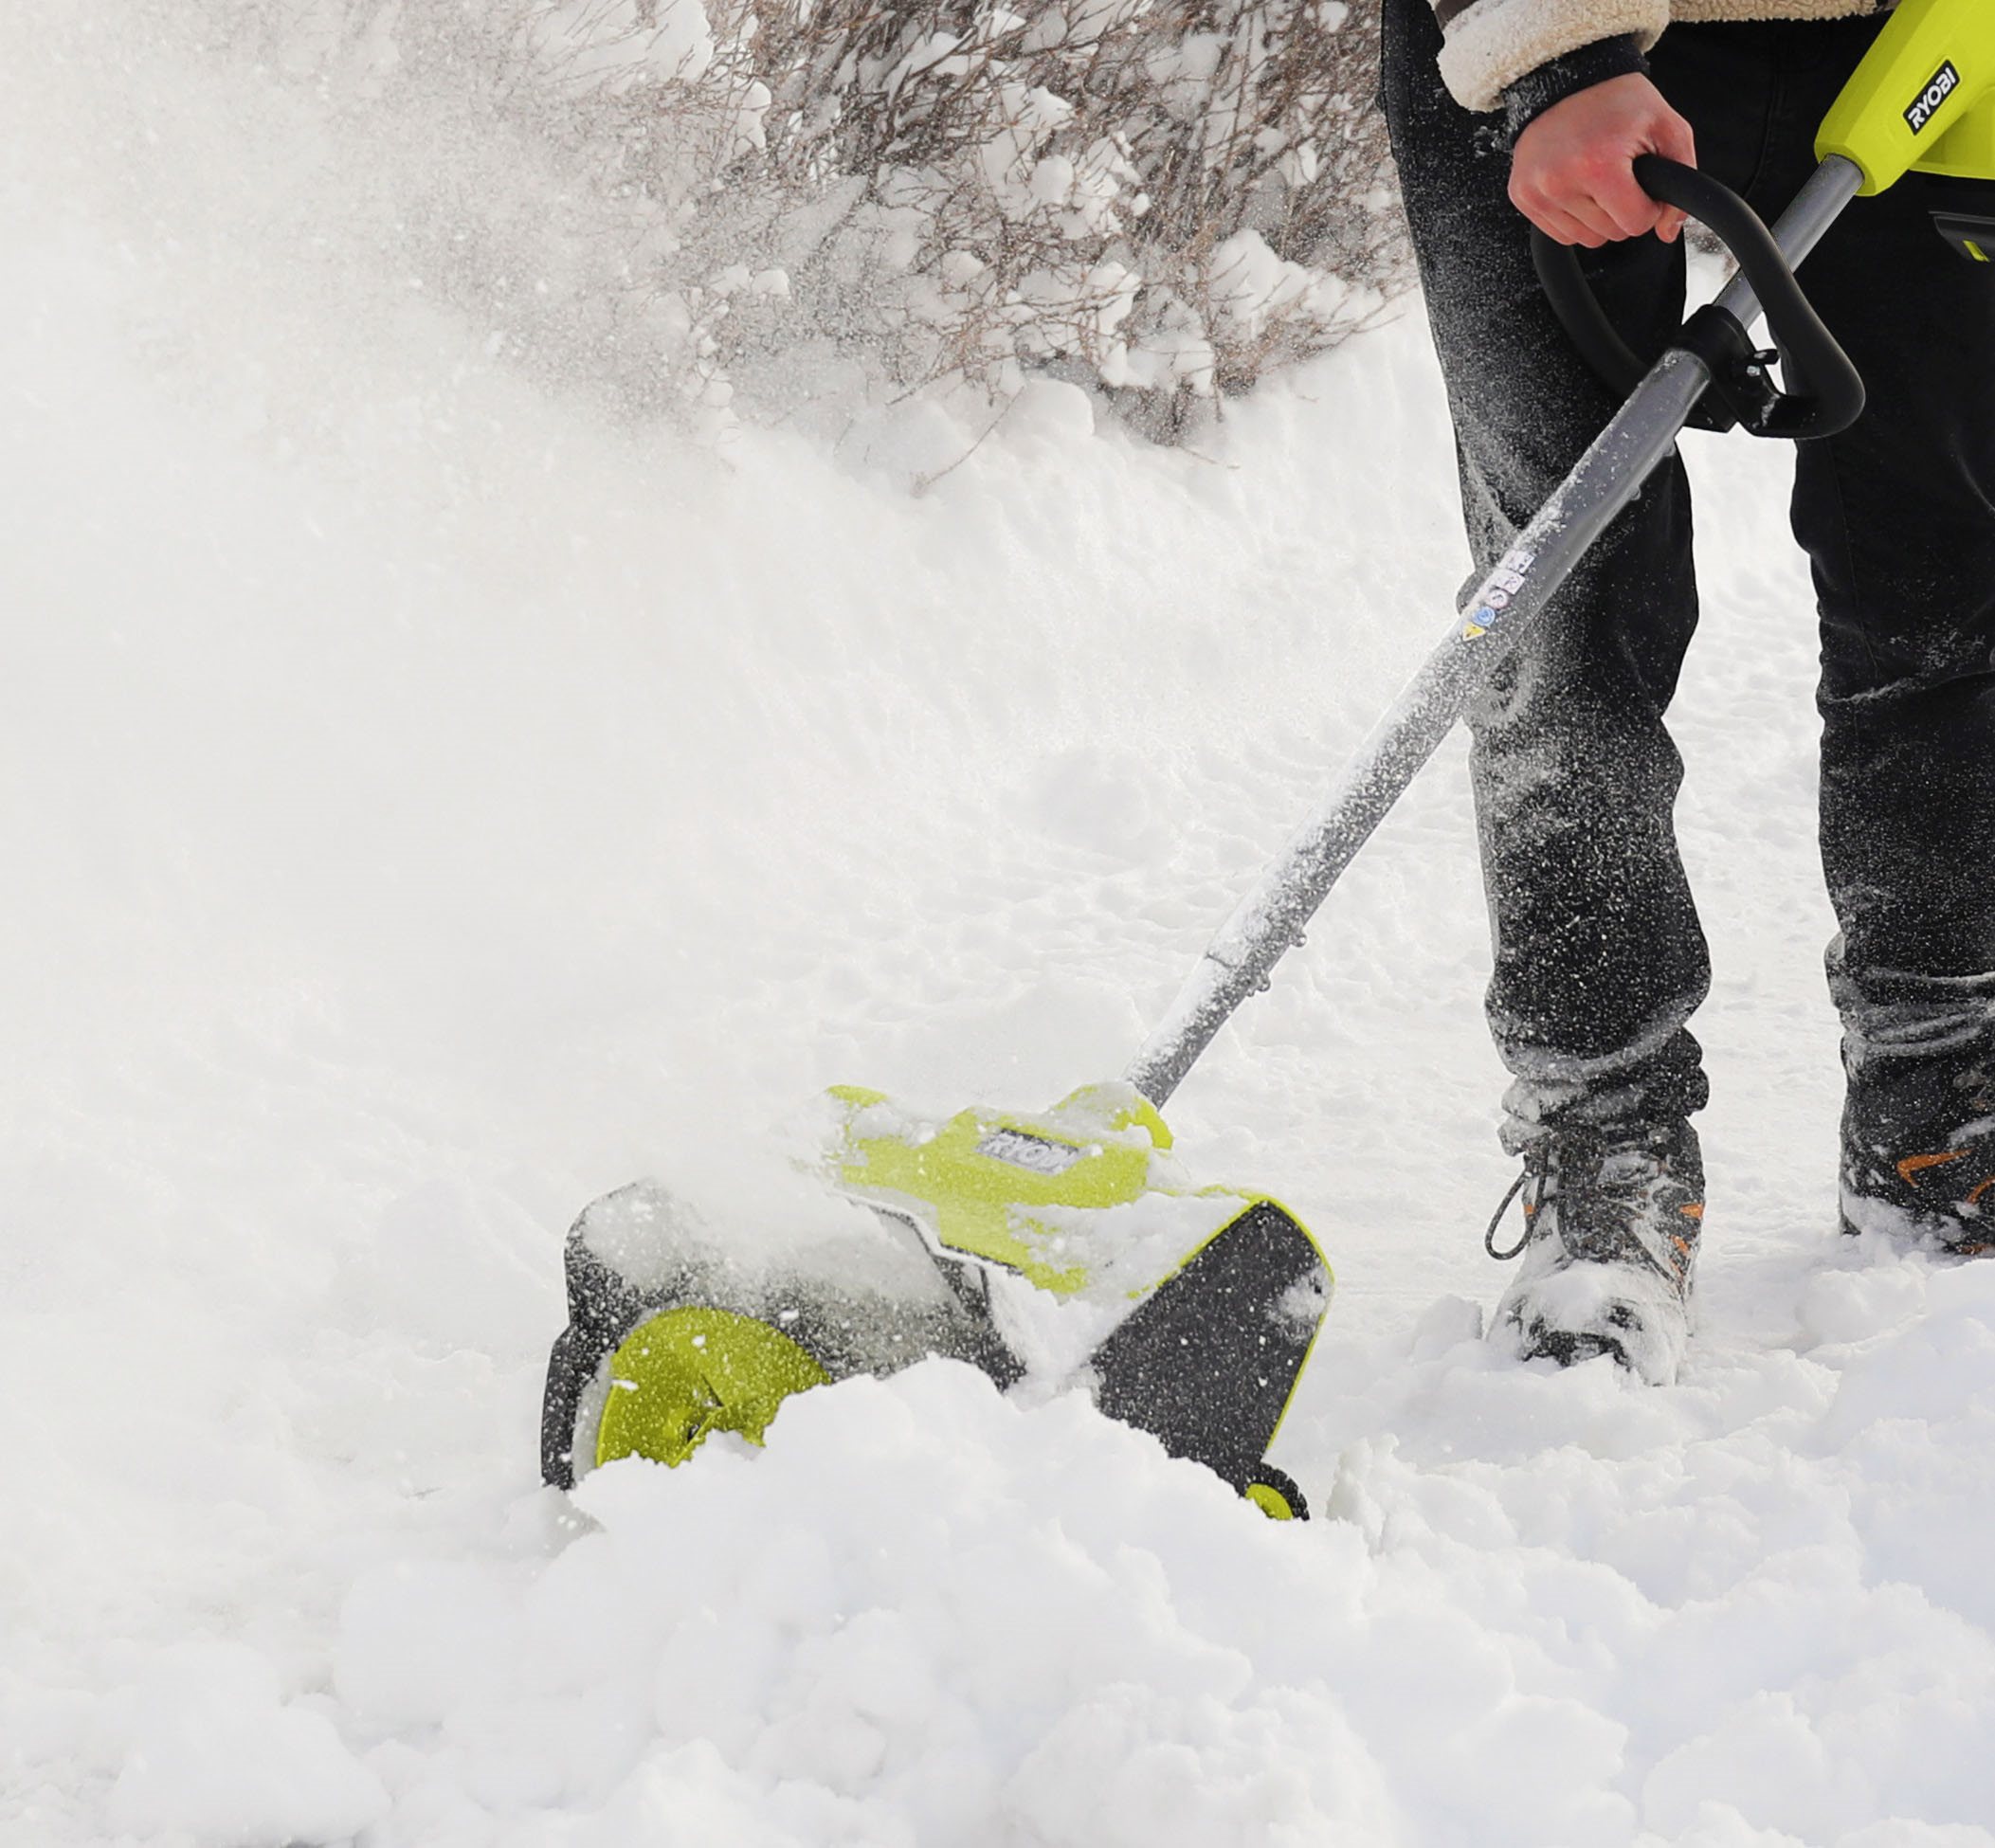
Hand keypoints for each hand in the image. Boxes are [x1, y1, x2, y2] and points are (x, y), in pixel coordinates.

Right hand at [1510, 74, 1696, 247]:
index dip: (1649, 206)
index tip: (1644, 182)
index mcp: (1598, 165)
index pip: (1636, 223)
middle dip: (1623, 210)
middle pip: (1611, 234)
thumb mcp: (1667, 126)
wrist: (1569, 78)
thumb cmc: (1618, 101)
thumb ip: (1682, 178)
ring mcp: (1536, 191)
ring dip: (1599, 217)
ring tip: (1598, 178)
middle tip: (1621, 175)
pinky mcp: (1522, 196)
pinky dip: (1575, 217)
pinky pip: (1560, 233)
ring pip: (1585, 239)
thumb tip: (1668, 231)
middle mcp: (1560, 181)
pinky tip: (1578, 185)